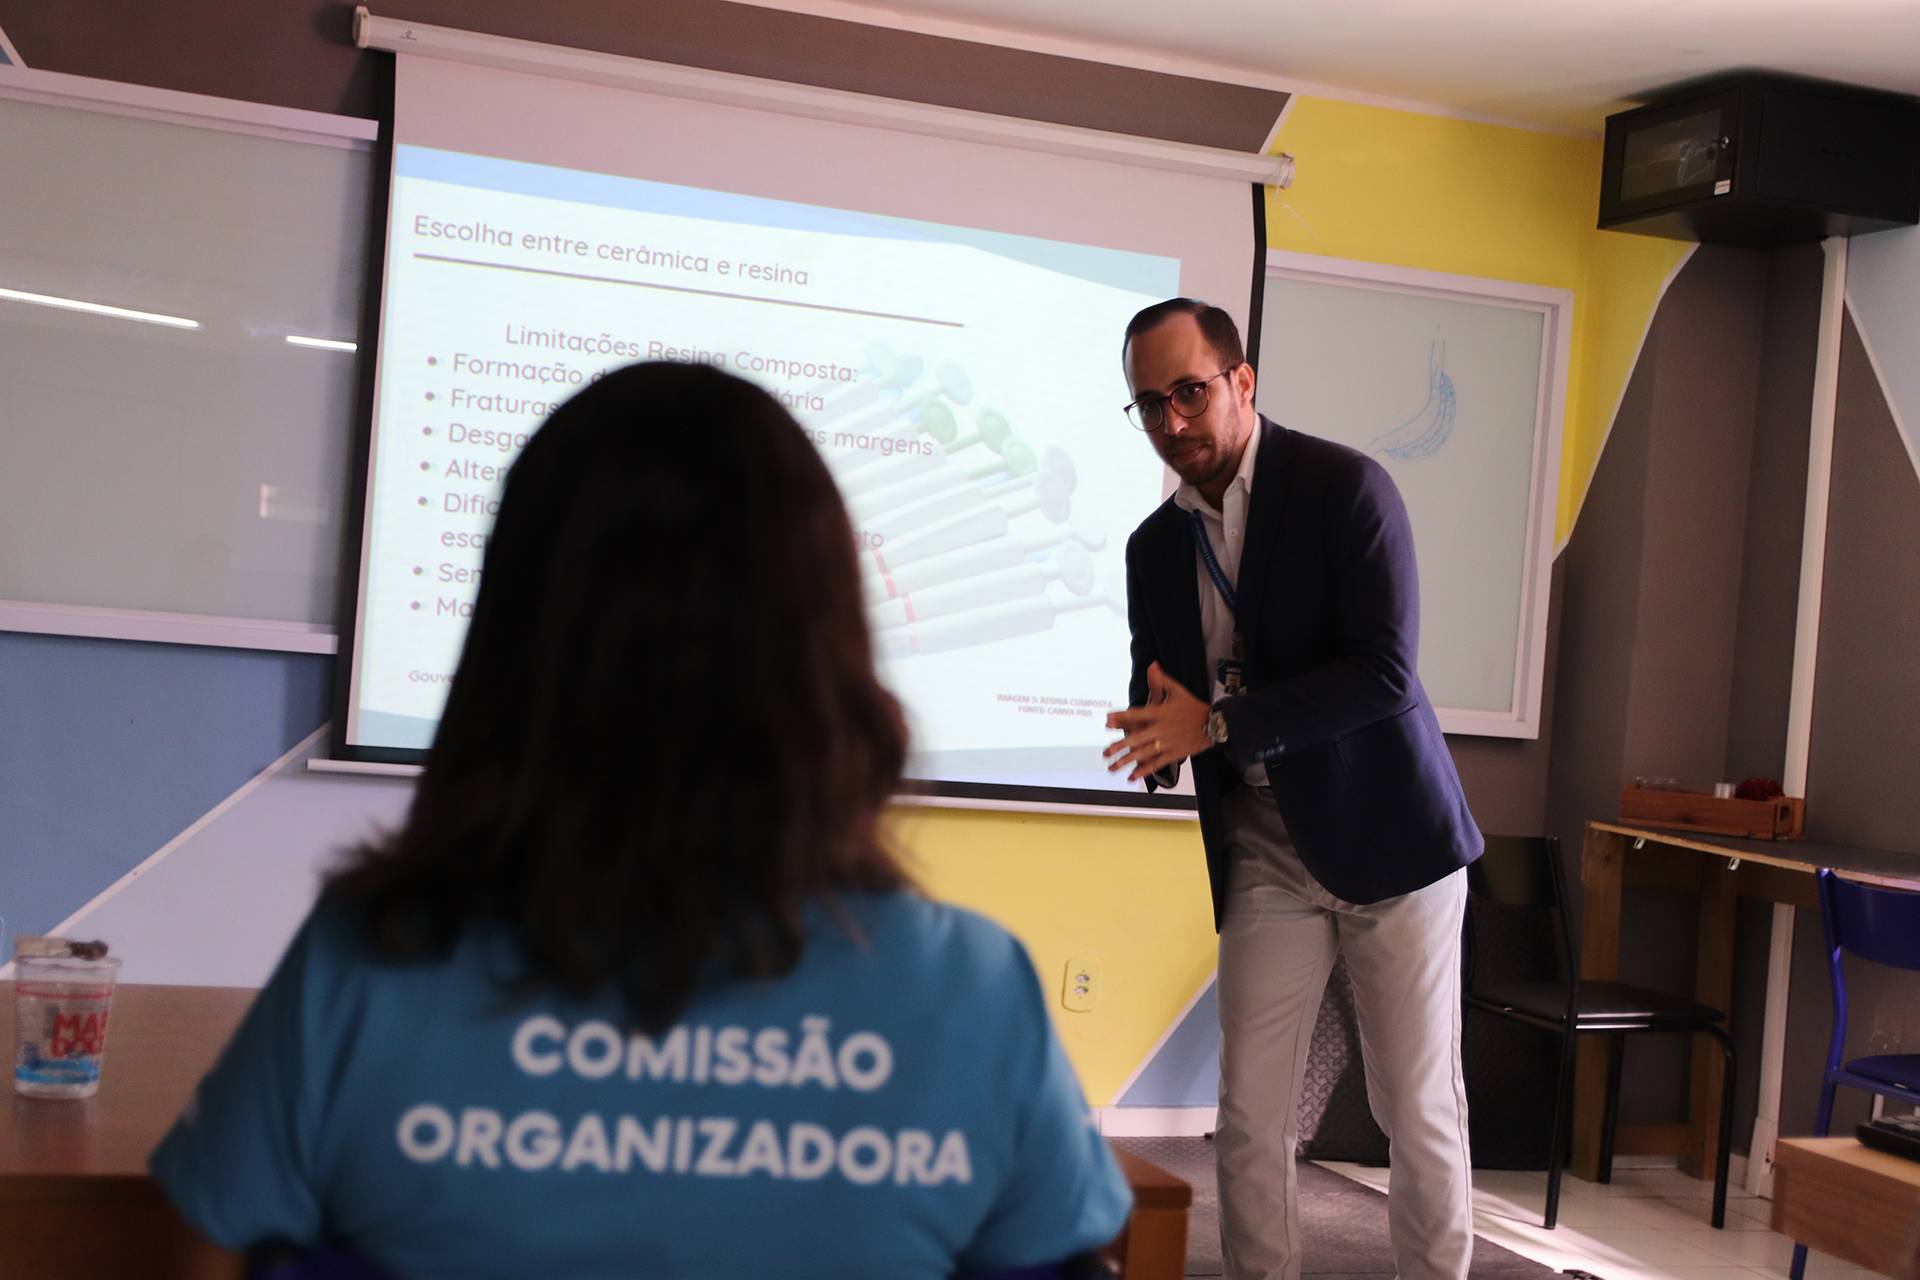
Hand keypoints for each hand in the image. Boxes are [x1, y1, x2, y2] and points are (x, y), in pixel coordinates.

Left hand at [1103, 662, 1213, 781]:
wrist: (1214, 723)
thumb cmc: (1193, 707)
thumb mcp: (1177, 691)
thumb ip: (1161, 680)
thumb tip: (1152, 665)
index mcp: (1160, 713)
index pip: (1137, 714)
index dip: (1122, 717)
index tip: (1108, 720)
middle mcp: (1161, 729)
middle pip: (1137, 739)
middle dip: (1120, 746)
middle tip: (1105, 752)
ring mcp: (1167, 743)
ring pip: (1144, 754)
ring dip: (1127, 762)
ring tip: (1112, 767)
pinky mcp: (1173, 754)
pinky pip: (1156, 764)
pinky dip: (1144, 771)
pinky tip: (1132, 777)